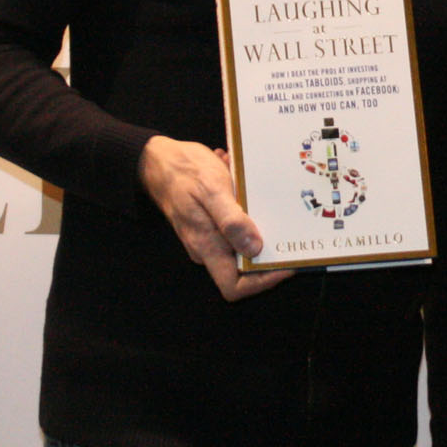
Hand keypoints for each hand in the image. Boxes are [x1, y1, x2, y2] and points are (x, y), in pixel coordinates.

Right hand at [138, 135, 293, 299]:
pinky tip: (243, 187)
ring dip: (257, 227)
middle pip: (244, 270)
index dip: (262, 281)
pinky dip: (245, 211)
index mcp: (206, 246)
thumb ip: (231, 221)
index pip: (234, 287)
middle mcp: (207, 248)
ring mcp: (208, 237)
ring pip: (242, 246)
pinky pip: (235, 228)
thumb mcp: (211, 190)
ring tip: (261, 199)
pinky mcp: (212, 224)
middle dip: (268, 253)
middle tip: (288, 231)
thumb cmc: (184, 171)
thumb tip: (255, 249)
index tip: (285, 263)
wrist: (158, 159)